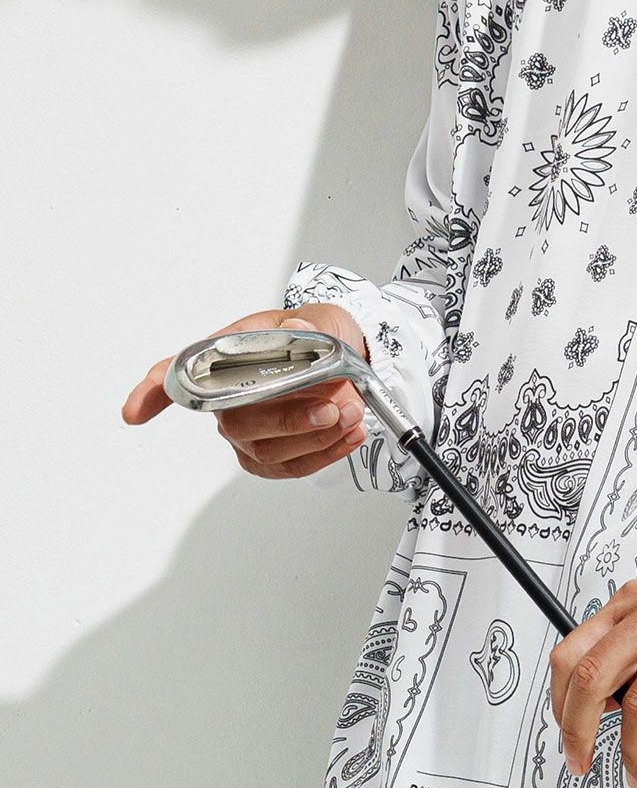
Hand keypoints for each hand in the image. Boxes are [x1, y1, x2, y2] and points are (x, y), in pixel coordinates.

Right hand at [120, 307, 370, 479]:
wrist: (348, 355)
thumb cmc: (320, 335)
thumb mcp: (321, 320)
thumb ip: (312, 327)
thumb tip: (300, 331)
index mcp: (229, 355)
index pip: (178, 374)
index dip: (153, 392)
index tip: (133, 412)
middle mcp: (228, 397)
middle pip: (235, 421)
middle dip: (288, 420)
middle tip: (334, 406)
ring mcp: (246, 431)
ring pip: (265, 450)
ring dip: (316, 437)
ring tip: (353, 414)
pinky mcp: (269, 456)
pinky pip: (289, 467)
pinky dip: (325, 453)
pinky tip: (349, 434)